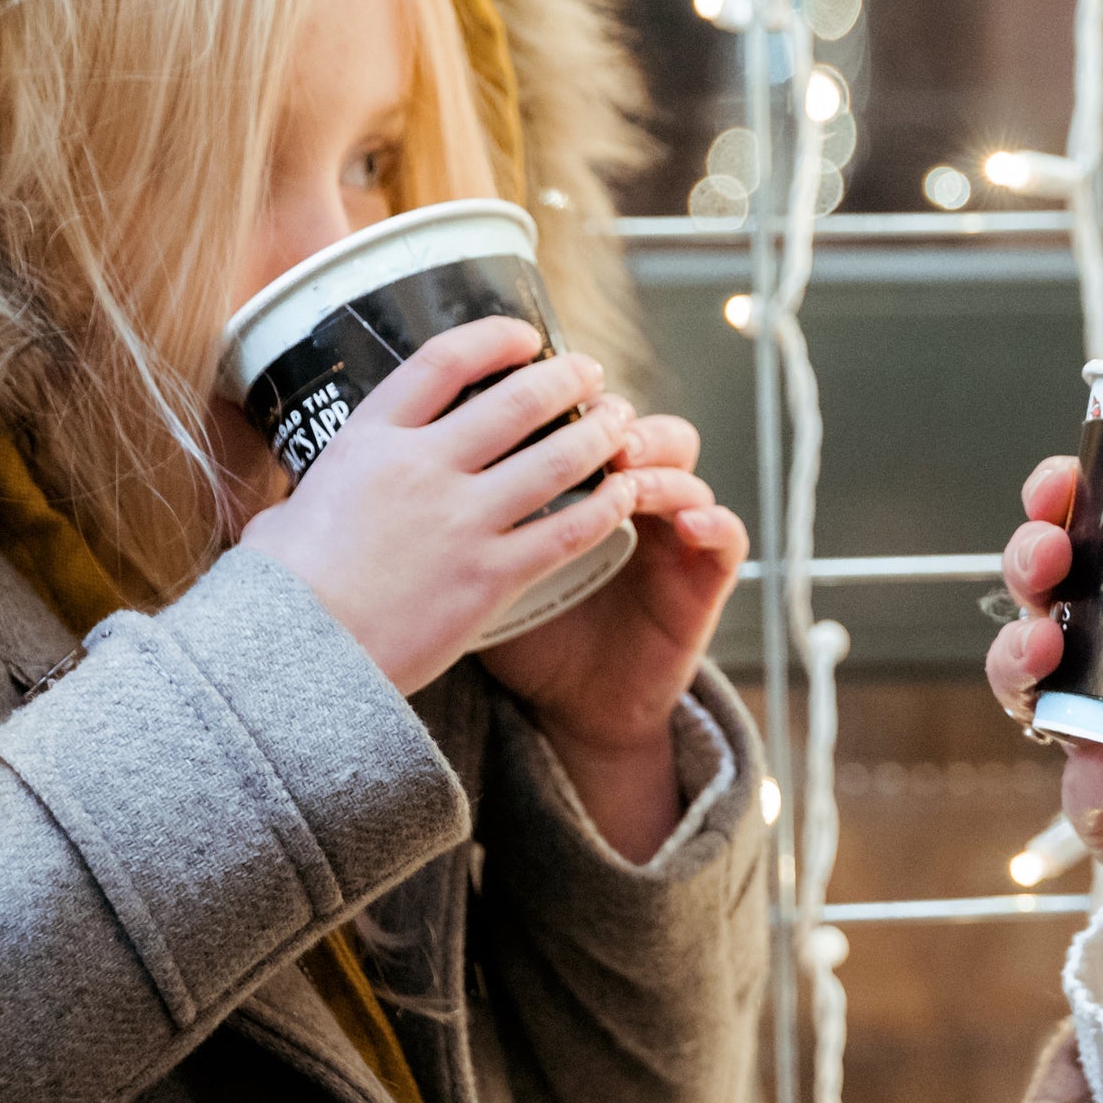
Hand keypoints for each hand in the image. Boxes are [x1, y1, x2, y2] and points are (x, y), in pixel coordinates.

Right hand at [238, 317, 647, 703]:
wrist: (289, 661)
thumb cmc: (276, 593)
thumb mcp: (284, 513)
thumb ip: (322, 490)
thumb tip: (315, 488)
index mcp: (368, 441)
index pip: (443, 362)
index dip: (494, 338)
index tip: (526, 336)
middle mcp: (421, 468)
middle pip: (518, 400)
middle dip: (568, 380)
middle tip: (593, 376)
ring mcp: (460, 521)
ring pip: (557, 458)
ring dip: (601, 435)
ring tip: (623, 423)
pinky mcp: (490, 577)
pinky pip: (568, 531)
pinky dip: (605, 507)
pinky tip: (624, 496)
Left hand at [480, 408, 748, 855]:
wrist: (574, 708)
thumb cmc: (522, 633)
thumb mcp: (472, 568)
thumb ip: (449, 517)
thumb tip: (377, 469)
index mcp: (570, 479)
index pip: (573, 413)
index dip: (558, 393)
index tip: (529, 396)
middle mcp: (626, 492)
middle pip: (631, 420)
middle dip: (608, 415)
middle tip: (586, 421)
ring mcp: (668, 531)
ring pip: (682, 464)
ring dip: (658, 459)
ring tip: (630, 470)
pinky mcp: (701, 578)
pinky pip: (725, 536)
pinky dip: (713, 521)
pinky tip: (688, 523)